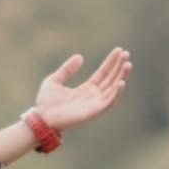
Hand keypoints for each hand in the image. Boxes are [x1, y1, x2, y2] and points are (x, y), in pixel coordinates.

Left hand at [14, 46, 132, 153]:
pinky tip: (121, 82)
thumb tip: (80, 56)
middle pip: (111, 79)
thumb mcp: (54, 80)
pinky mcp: (93, 112)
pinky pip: (109, 102)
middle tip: (126, 53)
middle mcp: (93, 96)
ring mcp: (94, 104)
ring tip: (127, 64)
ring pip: (113, 89)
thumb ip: (67, 69)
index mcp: (86, 89)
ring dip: (122, 77)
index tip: (119, 50)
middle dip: (120, 67)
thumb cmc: (46, 102)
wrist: (41, 118)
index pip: (103, 73)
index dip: (111, 62)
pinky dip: (116, 93)